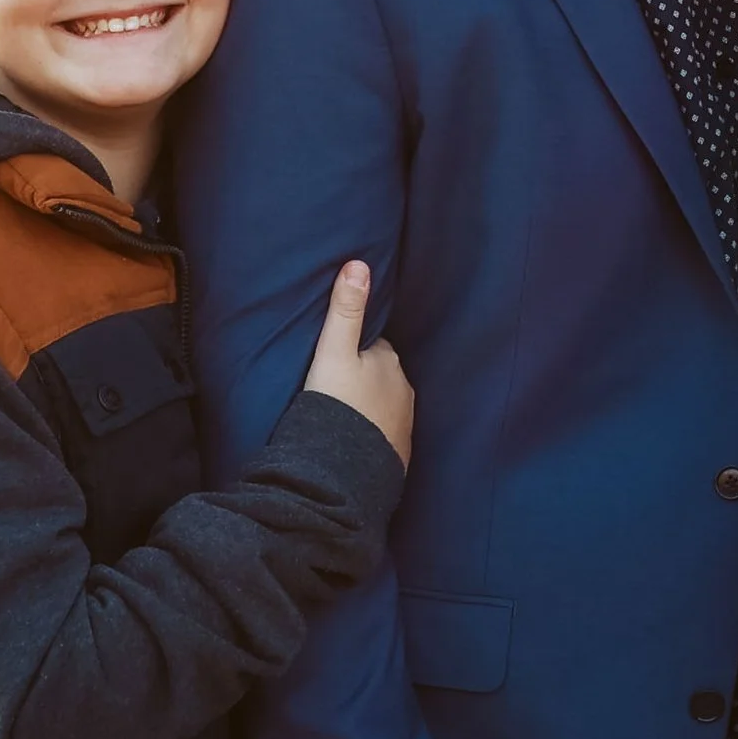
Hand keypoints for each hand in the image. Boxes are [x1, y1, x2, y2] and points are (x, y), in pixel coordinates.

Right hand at [303, 261, 413, 466]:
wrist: (344, 474)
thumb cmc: (337, 406)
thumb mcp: (333, 353)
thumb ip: (345, 310)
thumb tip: (359, 263)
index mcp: (390, 363)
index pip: (374, 345)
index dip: (356, 347)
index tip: (337, 354)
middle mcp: (404, 392)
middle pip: (381, 376)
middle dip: (364, 377)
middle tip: (334, 385)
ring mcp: (403, 426)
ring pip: (383, 406)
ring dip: (367, 407)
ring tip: (341, 415)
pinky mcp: (397, 456)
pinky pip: (383, 437)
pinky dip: (371, 435)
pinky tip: (353, 442)